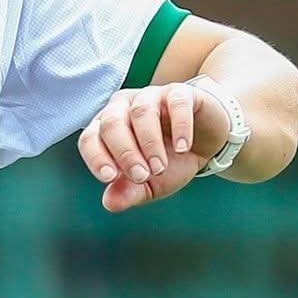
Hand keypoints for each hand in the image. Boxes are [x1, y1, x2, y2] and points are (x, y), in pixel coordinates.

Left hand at [78, 81, 230, 211]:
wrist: (207, 142)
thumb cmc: (171, 160)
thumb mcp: (151, 184)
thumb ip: (130, 192)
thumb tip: (110, 204)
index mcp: (108, 127)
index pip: (90, 138)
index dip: (96, 157)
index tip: (110, 178)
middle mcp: (124, 107)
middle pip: (112, 123)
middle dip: (124, 153)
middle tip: (142, 177)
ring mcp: (151, 96)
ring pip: (141, 112)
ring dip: (149, 143)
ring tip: (160, 168)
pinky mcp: (181, 93)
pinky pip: (176, 103)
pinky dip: (180, 126)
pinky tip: (183, 148)